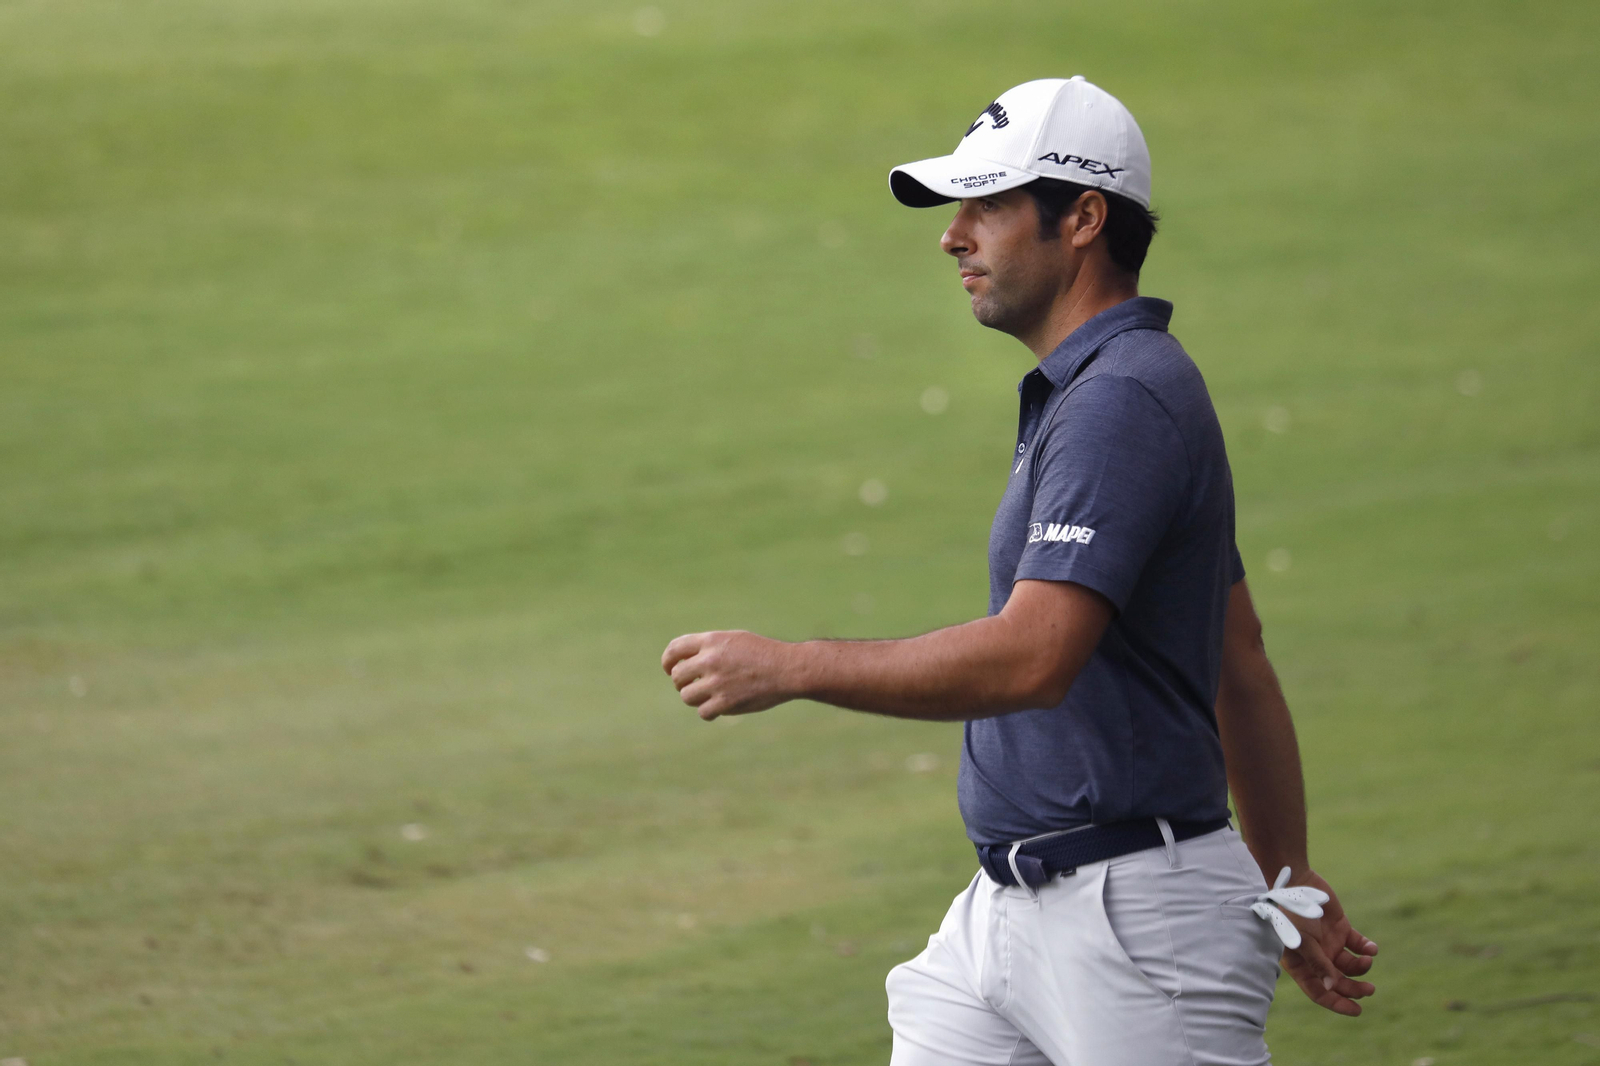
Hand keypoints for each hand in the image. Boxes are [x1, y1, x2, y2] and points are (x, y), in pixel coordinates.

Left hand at [661, 630, 793, 719]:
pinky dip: (709, 711)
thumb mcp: (734, 640)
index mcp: (712, 641)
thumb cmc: (762, 653)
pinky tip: (720, 706)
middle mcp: (710, 660)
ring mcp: (717, 682)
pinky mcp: (725, 703)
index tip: (670, 670)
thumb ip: (709, 647)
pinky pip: (703, 712)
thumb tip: (683, 661)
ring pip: (687, 696)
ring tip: (709, 696)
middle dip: (682, 682)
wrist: (787, 669)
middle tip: (695, 685)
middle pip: (677, 676)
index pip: (674, 650)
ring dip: (695, 697)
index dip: (667, 661)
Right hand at [1277, 869, 1378, 1015]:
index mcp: (1301, 964)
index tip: (1357, 1010)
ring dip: (1362, 968)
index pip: (1319, 991)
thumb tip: (1330, 988)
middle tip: (1370, 990)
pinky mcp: (1341, 930)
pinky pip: (1358, 946)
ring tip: (1367, 960)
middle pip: (1338, 982)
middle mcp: (1316, 958)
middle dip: (1354, 989)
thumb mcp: (1302, 940)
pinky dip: (1367, 949)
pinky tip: (1371, 949)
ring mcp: (1329, 944)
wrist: (1296, 882)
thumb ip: (1317, 963)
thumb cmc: (1291, 913)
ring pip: (1350, 966)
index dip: (1337, 1003)